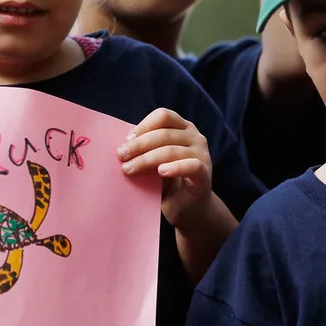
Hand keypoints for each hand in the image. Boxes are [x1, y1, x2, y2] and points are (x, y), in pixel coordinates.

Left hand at [117, 108, 212, 231]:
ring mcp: (203, 155)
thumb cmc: (167, 181)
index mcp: (183, 128)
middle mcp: (196, 137)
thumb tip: (122, 146)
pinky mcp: (205, 175)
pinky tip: (160, 172)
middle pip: (164, 133)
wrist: (188, 209)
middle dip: (138, 145)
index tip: (126, 140)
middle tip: (120, 156)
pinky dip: (174, 167)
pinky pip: (191, 166)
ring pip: (171, 150)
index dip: (143, 126)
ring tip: (129, 169)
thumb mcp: (155, 161)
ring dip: (146, 159)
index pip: (163, 116)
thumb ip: (145, 150)